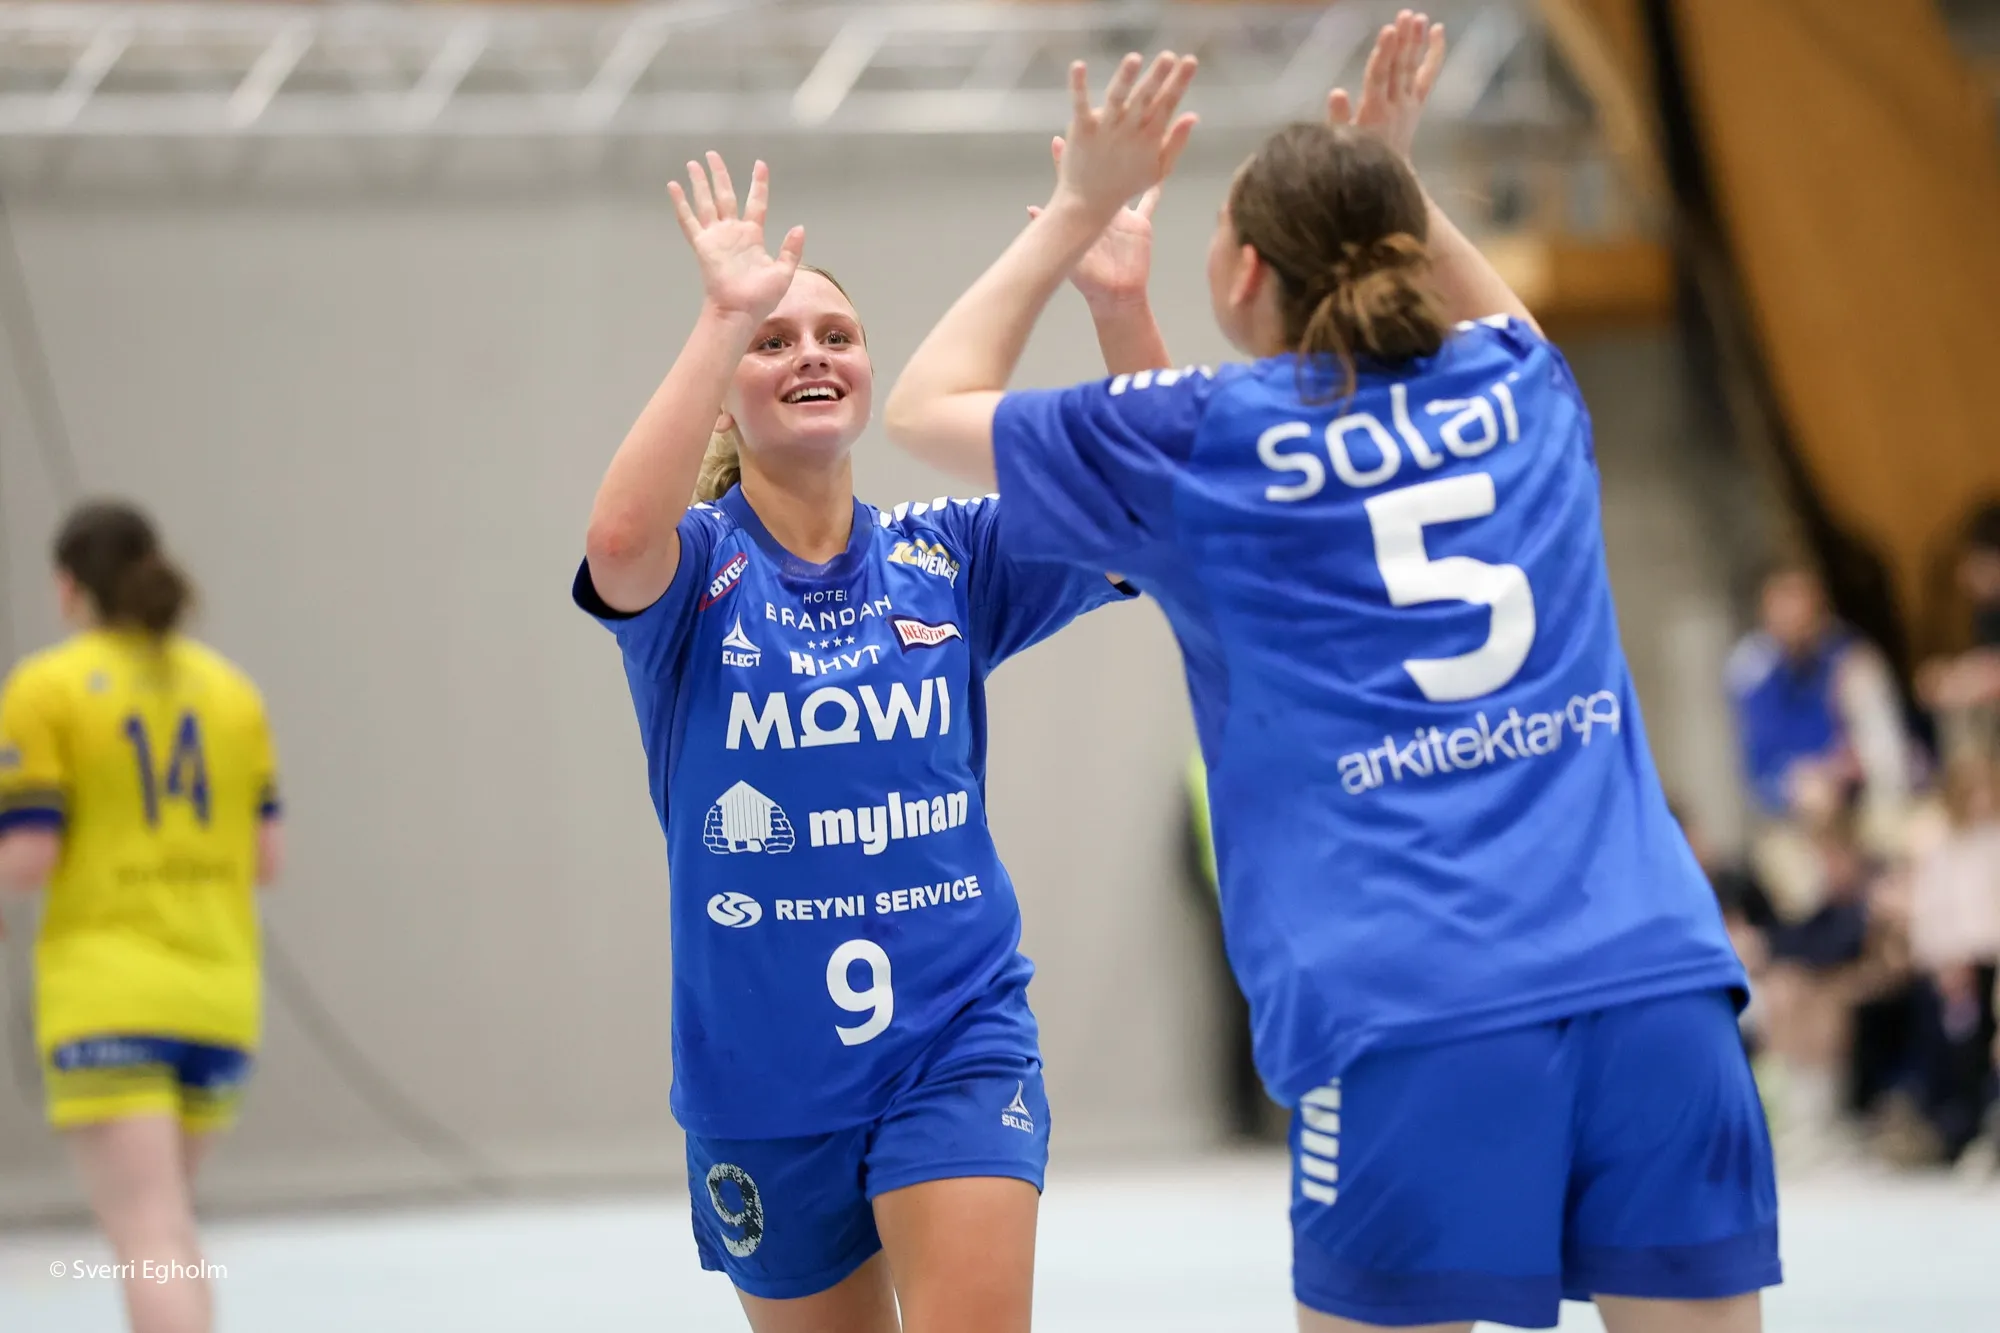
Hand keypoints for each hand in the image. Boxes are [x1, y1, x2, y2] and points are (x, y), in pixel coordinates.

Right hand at [667, 152, 804, 322]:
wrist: (740, 311)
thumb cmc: (762, 297)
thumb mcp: (784, 272)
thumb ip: (791, 249)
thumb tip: (799, 227)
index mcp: (753, 236)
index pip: (756, 202)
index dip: (758, 183)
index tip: (759, 164)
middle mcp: (732, 232)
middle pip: (725, 195)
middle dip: (719, 175)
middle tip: (712, 154)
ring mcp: (716, 237)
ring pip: (706, 202)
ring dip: (699, 183)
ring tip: (693, 163)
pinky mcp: (702, 245)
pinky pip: (689, 221)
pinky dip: (680, 204)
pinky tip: (673, 187)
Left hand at [1029, 136, 1159, 309]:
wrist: (1115, 297)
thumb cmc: (1089, 280)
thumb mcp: (1068, 253)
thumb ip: (1049, 229)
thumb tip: (1029, 208)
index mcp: (1084, 215)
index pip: (1072, 182)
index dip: (1065, 161)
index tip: (1058, 139)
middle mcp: (1103, 209)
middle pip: (1100, 173)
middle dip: (1099, 151)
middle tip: (1097, 123)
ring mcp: (1123, 215)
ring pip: (1127, 180)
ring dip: (1131, 159)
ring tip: (1133, 135)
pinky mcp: (1141, 224)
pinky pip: (1151, 200)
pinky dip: (1157, 182)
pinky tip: (1166, 159)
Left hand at [1051, 51, 1197, 224]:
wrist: (1088, 205)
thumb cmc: (1126, 185)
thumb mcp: (1159, 169)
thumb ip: (1176, 142)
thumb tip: (1193, 114)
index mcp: (1149, 138)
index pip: (1167, 105)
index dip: (1179, 82)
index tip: (1190, 60)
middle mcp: (1128, 131)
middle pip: (1145, 99)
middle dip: (1158, 77)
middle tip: (1169, 56)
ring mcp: (1104, 130)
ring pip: (1117, 99)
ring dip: (1125, 79)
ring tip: (1134, 59)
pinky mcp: (1081, 130)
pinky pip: (1080, 105)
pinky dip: (1079, 86)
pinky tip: (1078, 66)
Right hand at [1327, 10, 1444, 160]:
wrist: (1388, 180)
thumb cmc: (1359, 162)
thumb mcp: (1342, 144)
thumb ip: (1339, 118)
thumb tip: (1336, 91)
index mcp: (1374, 113)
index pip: (1379, 77)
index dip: (1384, 53)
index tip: (1388, 31)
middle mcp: (1395, 106)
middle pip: (1399, 67)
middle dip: (1403, 40)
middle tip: (1407, 14)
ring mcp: (1409, 104)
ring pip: (1413, 68)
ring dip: (1416, 41)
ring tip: (1419, 17)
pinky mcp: (1417, 104)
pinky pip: (1428, 75)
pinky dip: (1435, 54)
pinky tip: (1438, 32)